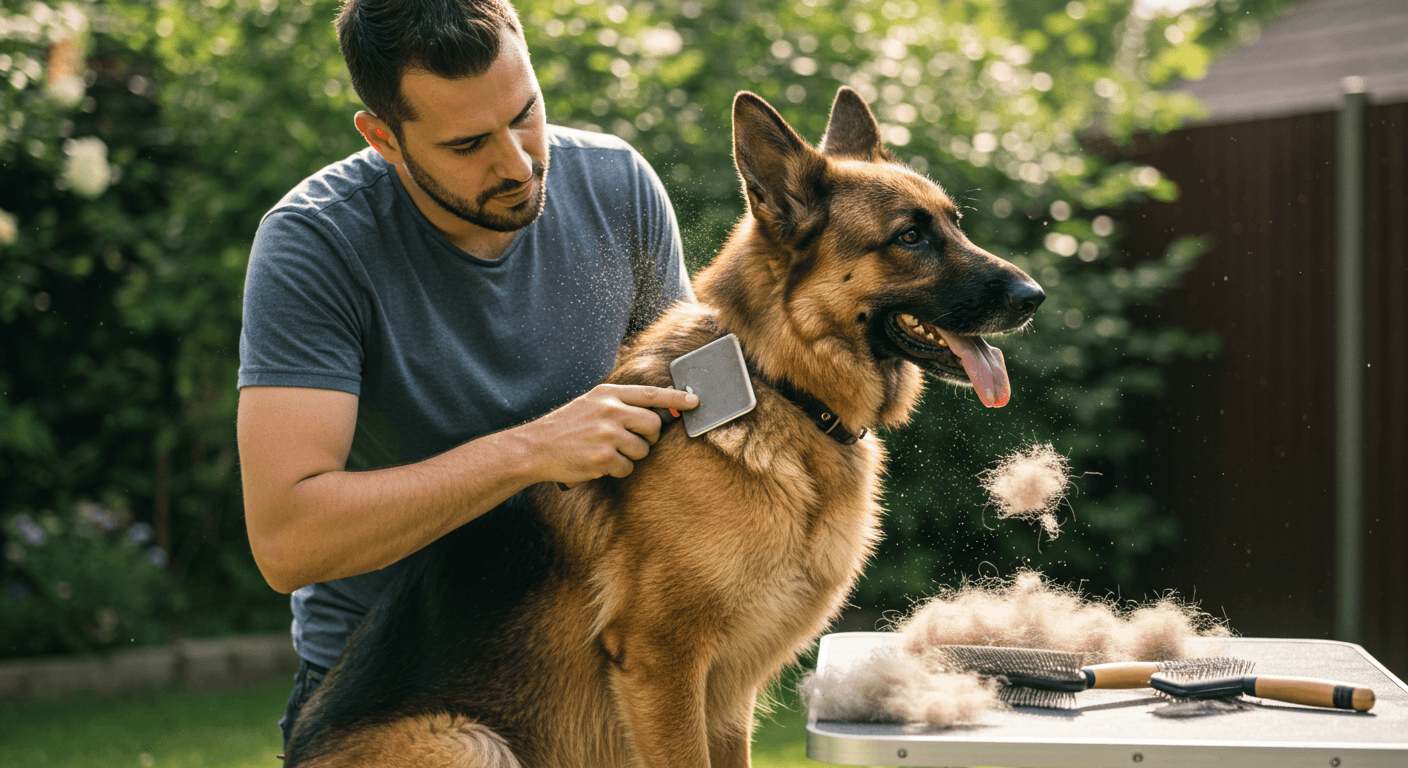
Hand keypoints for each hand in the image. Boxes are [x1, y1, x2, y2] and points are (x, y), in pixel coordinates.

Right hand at [518, 384, 697, 487]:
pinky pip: (627, 468)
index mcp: (608, 394)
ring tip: (609, 452)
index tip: (695, 400)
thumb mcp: (591, 404)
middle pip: (654, 425)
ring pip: (642, 449)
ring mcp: (607, 434)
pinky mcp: (603, 457)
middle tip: (635, 442)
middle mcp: (610, 411)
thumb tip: (655, 411)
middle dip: (650, 438)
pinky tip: (600, 464)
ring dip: (631, 456)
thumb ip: (619, 403)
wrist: (536, 447)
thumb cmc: (566, 427)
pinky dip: (618, 470)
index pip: (651, 394)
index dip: (676, 397)